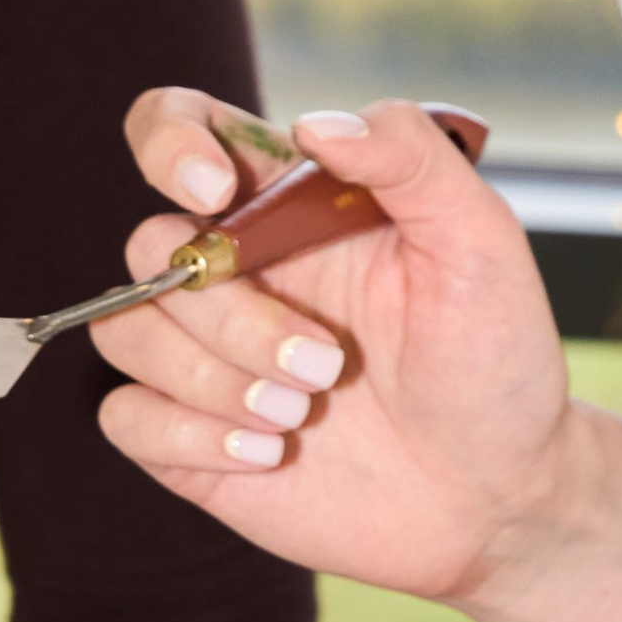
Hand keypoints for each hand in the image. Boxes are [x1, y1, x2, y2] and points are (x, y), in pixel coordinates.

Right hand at [93, 94, 574, 605]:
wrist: (498, 497)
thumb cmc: (494, 359)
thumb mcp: (481, 243)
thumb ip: (411, 158)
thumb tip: (314, 124)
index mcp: (290, 205)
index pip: (186, 129)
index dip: (169, 142)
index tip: (213, 192)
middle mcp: (238, 271)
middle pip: (151, 246)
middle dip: (231, 314)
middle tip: (327, 364)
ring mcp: (209, 354)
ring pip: (126, 331)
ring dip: (211, 378)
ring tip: (300, 416)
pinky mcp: (191, 438)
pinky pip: (123, 416)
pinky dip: (189, 436)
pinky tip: (269, 456)